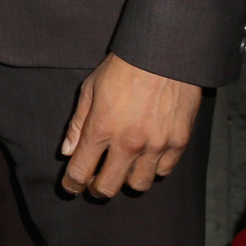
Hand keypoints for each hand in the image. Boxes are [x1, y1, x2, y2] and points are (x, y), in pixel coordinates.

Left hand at [60, 52, 201, 196]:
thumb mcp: (90, 90)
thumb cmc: (123, 68)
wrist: (163, 55)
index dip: (72, 185)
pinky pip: (163, 171)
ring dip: (126, 180)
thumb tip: (67, 152)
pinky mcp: (178, 143)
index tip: (71, 187)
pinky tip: (146, 157)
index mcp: (101, 128)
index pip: (80, 172)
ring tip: (122, 167)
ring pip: (138, 185)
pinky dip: (153, 169)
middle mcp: (128, 143)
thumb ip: (77, 124)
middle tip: (95, 182)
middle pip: (108, 187)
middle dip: (97, 189)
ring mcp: (155, 145)